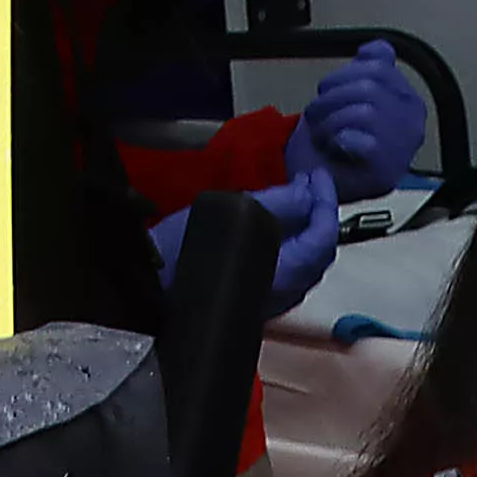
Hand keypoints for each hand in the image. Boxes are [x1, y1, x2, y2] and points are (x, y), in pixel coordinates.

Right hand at [149, 164, 342, 311]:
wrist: (150, 288)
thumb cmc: (185, 249)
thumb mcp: (232, 213)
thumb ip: (278, 203)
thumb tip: (309, 192)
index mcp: (285, 273)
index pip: (323, 237)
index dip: (326, 202)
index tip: (317, 174)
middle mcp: (287, 293)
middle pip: (320, 254)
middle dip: (321, 215)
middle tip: (311, 184)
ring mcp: (274, 302)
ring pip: (307, 265)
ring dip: (309, 230)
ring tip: (300, 199)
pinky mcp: (258, 301)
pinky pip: (290, 272)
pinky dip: (295, 245)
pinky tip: (284, 227)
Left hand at [288, 40, 429, 202]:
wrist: (322, 181)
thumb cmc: (336, 140)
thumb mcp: (353, 95)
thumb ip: (371, 68)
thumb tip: (378, 47)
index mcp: (409, 100)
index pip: (380, 66)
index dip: (345, 74)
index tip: (329, 90)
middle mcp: (413, 122)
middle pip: (370, 87)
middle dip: (333, 97)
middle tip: (318, 113)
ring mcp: (402, 147)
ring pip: (364, 111)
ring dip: (331, 120)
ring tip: (323, 132)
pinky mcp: (386, 169)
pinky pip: (358, 138)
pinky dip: (337, 140)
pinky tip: (335, 149)